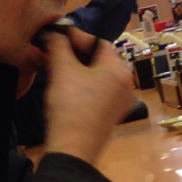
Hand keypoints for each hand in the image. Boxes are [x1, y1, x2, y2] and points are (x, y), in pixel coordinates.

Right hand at [42, 27, 133, 163]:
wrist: (73, 148)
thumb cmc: (70, 105)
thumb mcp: (62, 69)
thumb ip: (58, 45)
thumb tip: (54, 33)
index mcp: (119, 69)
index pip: (99, 42)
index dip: (76, 37)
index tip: (57, 35)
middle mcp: (126, 83)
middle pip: (100, 59)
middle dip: (76, 53)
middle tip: (55, 52)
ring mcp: (121, 101)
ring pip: (98, 76)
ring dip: (78, 69)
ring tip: (57, 68)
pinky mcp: (112, 115)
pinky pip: (99, 91)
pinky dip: (84, 85)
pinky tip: (66, 87)